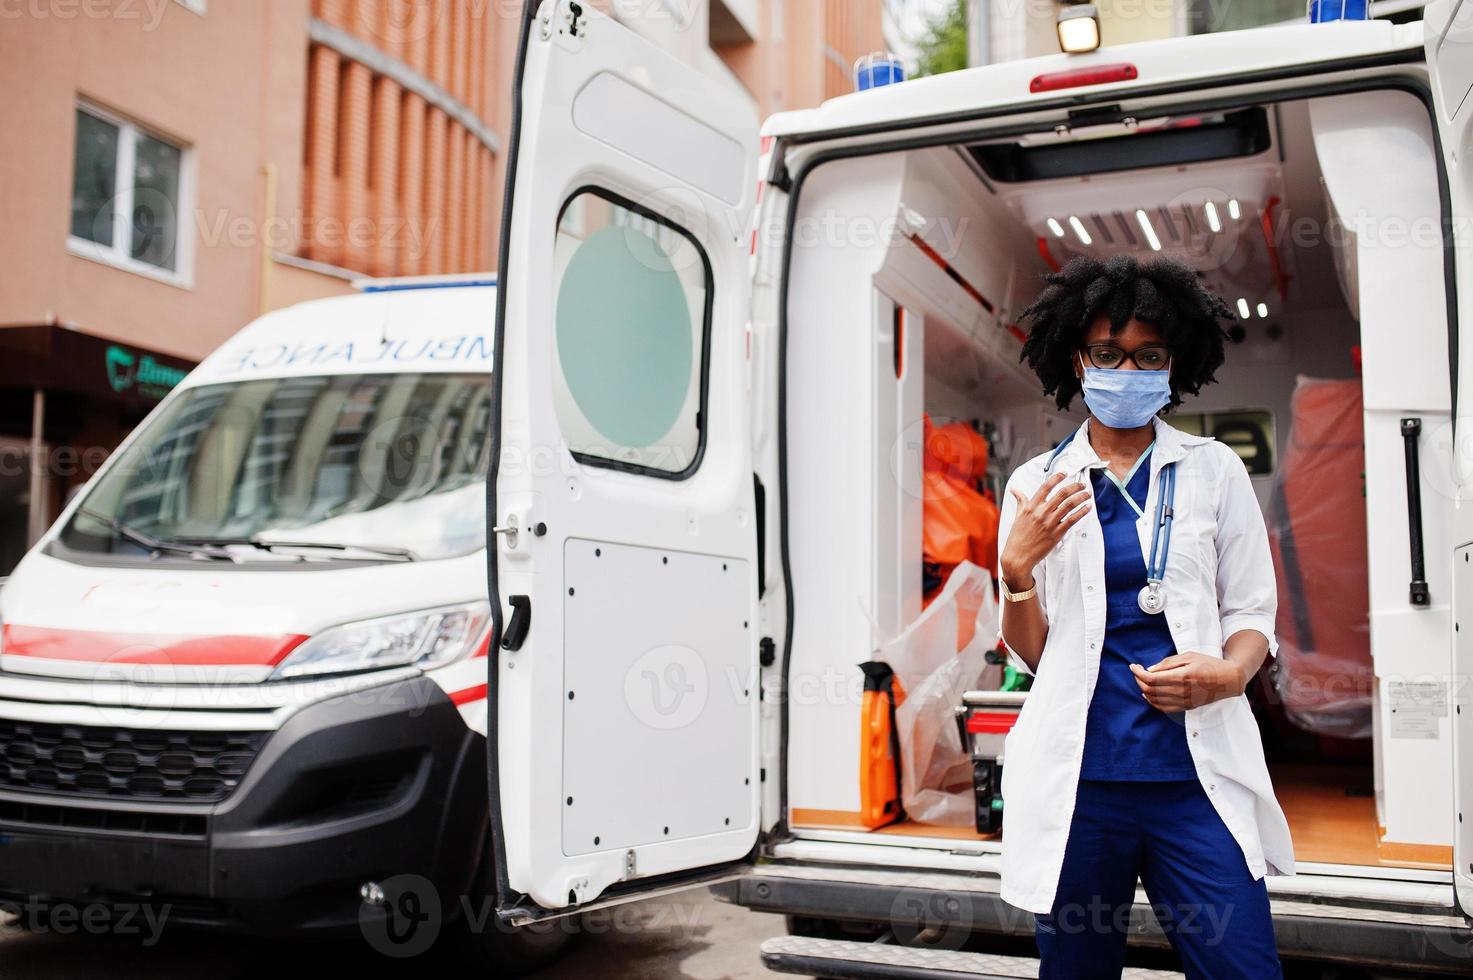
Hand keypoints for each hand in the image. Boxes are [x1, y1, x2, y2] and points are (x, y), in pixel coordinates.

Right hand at [1000, 472, 1091, 587]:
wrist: (1018, 556)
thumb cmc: (1017, 537)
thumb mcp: (1017, 516)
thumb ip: (1020, 501)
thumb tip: (1014, 490)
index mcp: (1031, 507)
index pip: (1046, 487)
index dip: (1057, 478)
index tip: (1064, 474)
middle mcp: (1041, 513)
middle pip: (1062, 494)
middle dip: (1075, 486)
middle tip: (1081, 484)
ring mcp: (1050, 523)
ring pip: (1070, 505)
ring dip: (1081, 497)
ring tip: (1087, 494)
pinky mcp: (1057, 533)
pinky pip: (1073, 519)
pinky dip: (1082, 512)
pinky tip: (1087, 507)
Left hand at [1129, 653, 1246, 711]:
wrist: (1228, 680)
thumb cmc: (1209, 664)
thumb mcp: (1188, 656)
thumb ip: (1168, 663)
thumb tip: (1149, 670)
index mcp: (1182, 676)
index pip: (1151, 679)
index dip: (1138, 673)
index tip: (1133, 666)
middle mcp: (1182, 691)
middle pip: (1150, 689)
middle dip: (1139, 680)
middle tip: (1137, 671)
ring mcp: (1185, 701)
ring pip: (1155, 700)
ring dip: (1144, 690)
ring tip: (1141, 680)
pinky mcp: (1187, 707)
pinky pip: (1164, 708)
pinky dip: (1153, 701)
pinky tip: (1148, 694)